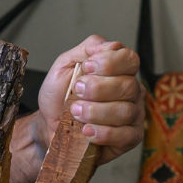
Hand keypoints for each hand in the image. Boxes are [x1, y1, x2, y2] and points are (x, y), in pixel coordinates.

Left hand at [36, 35, 145, 165]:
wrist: (49, 124)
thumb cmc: (60, 95)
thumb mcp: (65, 65)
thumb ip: (87, 49)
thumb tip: (109, 45)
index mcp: (119, 70)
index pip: (129, 59)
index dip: (109, 62)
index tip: (87, 67)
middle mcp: (131, 90)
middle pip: (128, 85)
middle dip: (98, 89)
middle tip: (76, 92)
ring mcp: (133, 114)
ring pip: (125, 111)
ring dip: (95, 112)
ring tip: (75, 113)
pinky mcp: (130, 138)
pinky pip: (126, 135)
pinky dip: (103, 133)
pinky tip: (87, 131)